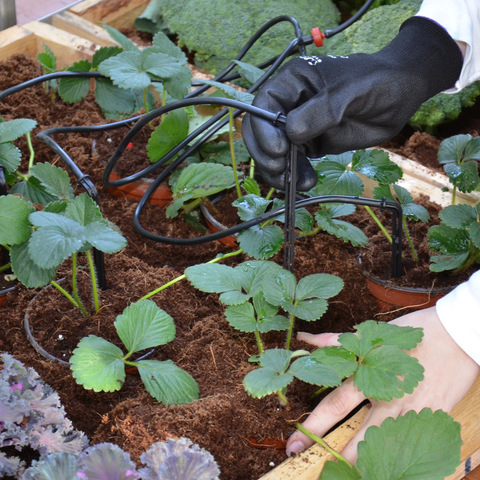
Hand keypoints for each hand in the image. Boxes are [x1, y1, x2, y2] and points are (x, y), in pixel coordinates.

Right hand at [242, 17, 462, 190]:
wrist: (400, 95)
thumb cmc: (376, 81)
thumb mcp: (350, 92)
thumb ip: (322, 111)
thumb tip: (291, 133)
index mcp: (294, 82)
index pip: (263, 104)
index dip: (263, 127)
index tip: (280, 147)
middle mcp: (290, 104)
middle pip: (260, 131)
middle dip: (265, 153)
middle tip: (280, 169)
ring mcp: (299, 126)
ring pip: (273, 152)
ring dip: (278, 171)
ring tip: (294, 184)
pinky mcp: (311, 145)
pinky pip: (294, 163)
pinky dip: (295, 176)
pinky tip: (305, 183)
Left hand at [286, 307, 479, 461]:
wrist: (457, 335)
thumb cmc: (411, 332)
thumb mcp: (372, 335)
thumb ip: (337, 342)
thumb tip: (305, 338)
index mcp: (369, 376)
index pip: (333, 407)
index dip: (312, 427)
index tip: (294, 444)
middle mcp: (388, 399)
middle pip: (357, 436)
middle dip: (335, 455)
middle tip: (315, 467)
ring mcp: (412, 412)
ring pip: (384, 446)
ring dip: (364, 461)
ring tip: (347, 473)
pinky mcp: (433, 418)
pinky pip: (412, 441)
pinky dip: (398, 453)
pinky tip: (389, 465)